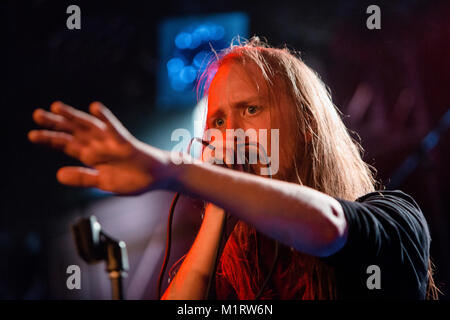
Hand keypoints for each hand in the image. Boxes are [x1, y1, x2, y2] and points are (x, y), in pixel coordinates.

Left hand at [28, 101, 171, 193]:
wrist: (155, 177)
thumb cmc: (131, 178)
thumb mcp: (103, 182)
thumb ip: (83, 178)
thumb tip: (58, 175)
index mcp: (91, 155)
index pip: (66, 144)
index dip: (50, 139)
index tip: (32, 135)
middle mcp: (98, 145)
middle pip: (73, 131)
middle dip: (55, 123)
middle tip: (36, 115)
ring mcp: (111, 142)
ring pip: (89, 126)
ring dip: (73, 117)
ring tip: (57, 108)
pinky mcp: (125, 142)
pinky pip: (114, 129)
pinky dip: (105, 118)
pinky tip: (95, 107)